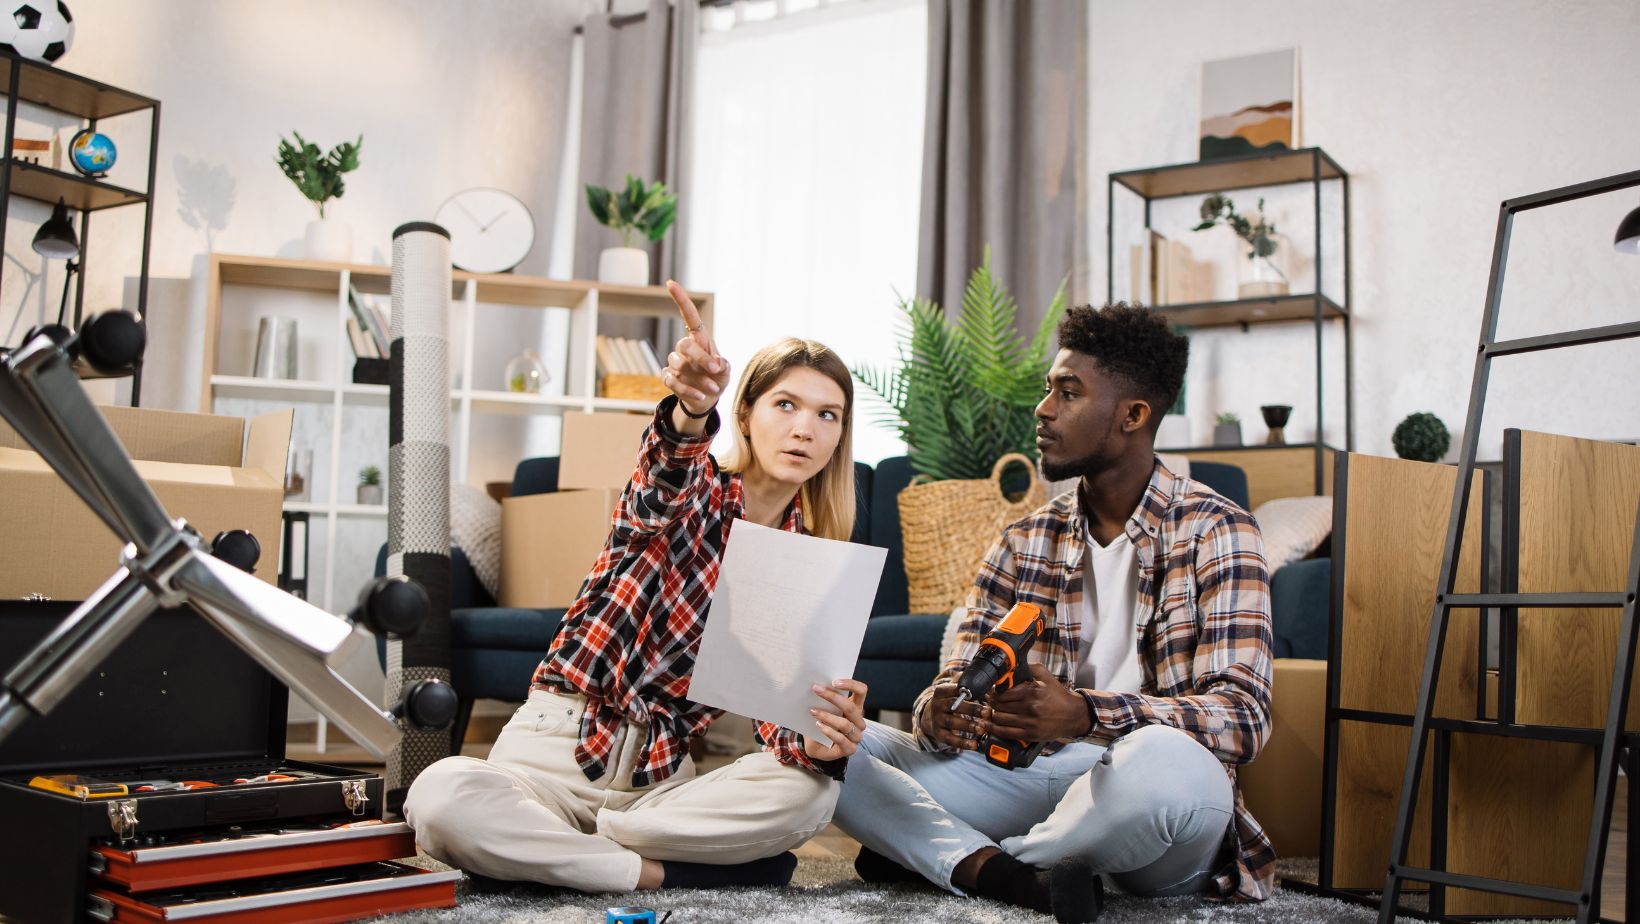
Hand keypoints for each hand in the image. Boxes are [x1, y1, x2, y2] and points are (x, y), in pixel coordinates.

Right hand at [662, 280, 728, 415]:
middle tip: (716, 370)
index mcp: (700, 340)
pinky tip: (701, 396)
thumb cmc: (718, 378)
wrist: (707, 399)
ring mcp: (675, 363)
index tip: (670, 283)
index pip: (689, 316)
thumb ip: (723, 365)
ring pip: (679, 366)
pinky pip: (673, 382)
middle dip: (700, 358)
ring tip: (714, 388)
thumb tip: (716, 363)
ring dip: (699, 379)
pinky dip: (688, 390)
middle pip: (684, 345)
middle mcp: (685, 349)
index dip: (680, 299)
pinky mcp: (669, 378)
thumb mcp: (726, 371)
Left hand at [803, 678, 868, 760]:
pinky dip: (829, 731)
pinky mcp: (850, 749)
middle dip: (832, 697)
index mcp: (855, 707)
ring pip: (845, 724)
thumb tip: (816, 686)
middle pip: (851, 707)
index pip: (861, 691)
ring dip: (827, 716)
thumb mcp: (823, 709)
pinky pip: (841, 739)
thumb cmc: (820, 724)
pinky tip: (818, 726)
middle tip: (816, 690)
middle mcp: (858, 721)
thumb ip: (824, 700)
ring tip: (813, 711)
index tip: (834, 682)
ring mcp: (856, 736)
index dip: (851, 684)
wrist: (816, 746)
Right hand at [920, 683, 986, 750]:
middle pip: (954, 706)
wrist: (930, 718)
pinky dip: (963, 743)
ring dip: (969, 726)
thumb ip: (967, 686)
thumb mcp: (953, 691)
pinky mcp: (939, 734)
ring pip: (952, 723)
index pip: (953, 689)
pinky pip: (951, 740)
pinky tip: (975, 745)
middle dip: (972, 709)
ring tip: (982, 729)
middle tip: (987, 712)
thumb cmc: (950, 702)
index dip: (966, 691)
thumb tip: (989, 684)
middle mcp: (937, 705)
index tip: (980, 693)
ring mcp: (937, 720)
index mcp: (941, 692)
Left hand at [983, 672, 1091, 742]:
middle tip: (987, 700)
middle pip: (999, 705)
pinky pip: (1005, 732)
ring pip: (999, 718)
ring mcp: (1029, 722)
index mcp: (1032, 691)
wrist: (1073, 715)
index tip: (991, 691)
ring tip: (988, 711)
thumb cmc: (1059, 696)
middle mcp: (1030, 707)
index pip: (1003, 692)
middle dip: (990, 702)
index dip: (993, 691)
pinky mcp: (1029, 734)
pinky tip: (987, 725)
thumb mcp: (1047, 677)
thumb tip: (1014, 664)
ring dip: (991, 714)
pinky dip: (993, 729)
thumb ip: (1030, 668)